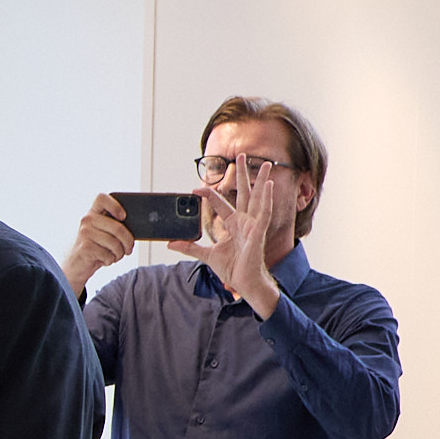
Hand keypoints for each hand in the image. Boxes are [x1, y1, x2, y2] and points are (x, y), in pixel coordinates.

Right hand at [60, 193, 134, 296]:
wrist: (74, 265)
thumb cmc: (94, 247)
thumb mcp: (102, 233)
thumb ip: (113, 226)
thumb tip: (136, 227)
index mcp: (92, 213)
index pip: (101, 198)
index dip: (115, 205)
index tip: (123, 217)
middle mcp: (86, 220)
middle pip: (117, 227)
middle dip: (128, 242)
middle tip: (129, 249)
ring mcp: (84, 233)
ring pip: (114, 243)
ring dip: (119, 254)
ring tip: (116, 256)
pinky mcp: (85, 247)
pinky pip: (107, 254)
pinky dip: (110, 260)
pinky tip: (104, 260)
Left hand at [171, 158, 281, 317]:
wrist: (243, 283)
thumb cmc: (232, 269)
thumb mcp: (206, 255)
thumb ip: (190, 247)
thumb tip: (171, 243)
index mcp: (233, 224)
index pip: (220, 204)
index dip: (209, 195)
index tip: (195, 188)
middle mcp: (244, 221)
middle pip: (243, 192)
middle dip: (242, 174)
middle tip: (240, 155)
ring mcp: (253, 225)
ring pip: (257, 198)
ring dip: (260, 180)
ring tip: (263, 163)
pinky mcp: (259, 233)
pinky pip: (264, 213)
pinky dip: (266, 199)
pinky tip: (269, 185)